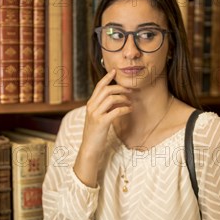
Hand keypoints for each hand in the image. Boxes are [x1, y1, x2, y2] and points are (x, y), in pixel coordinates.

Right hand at [73, 70, 131, 186]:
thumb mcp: (98, 117)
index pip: (99, 86)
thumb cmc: (96, 132)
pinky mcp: (101, 122)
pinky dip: (125, 108)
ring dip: (124, 98)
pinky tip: (130, 110)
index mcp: (90, 104)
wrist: (90, 147)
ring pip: (111, 98)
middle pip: (107, 90)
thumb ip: (104, 107)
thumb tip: (117, 98)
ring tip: (130, 102)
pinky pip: (116, 111)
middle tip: (130, 90)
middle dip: (120, 88)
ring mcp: (95, 114)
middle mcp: (91, 107)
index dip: (107, 78)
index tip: (115, 71)